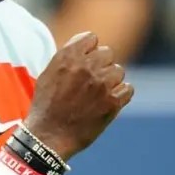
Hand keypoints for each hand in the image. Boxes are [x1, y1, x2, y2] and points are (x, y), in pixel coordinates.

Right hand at [23, 31, 133, 160]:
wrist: (49, 136)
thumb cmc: (46, 106)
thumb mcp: (48, 75)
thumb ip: (67, 58)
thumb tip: (86, 48)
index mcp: (67, 57)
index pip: (91, 38)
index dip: (89, 49)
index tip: (85, 61)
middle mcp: (86, 67)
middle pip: (107, 53)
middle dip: (100, 65)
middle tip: (91, 81)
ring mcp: (101, 84)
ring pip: (119, 71)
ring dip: (111, 80)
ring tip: (97, 94)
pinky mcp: (113, 102)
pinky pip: (128, 89)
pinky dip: (120, 95)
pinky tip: (107, 102)